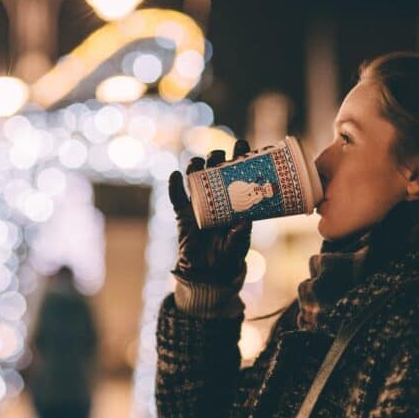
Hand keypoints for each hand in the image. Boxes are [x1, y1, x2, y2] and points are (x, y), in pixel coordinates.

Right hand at [168, 139, 251, 283]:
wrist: (209, 272)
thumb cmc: (229, 255)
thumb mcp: (239, 244)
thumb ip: (240, 233)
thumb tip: (244, 220)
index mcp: (234, 201)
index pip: (237, 174)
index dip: (239, 158)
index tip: (242, 145)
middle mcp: (216, 198)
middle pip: (214, 171)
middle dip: (216, 159)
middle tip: (219, 156)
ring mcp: (198, 205)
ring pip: (195, 179)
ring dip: (195, 167)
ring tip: (198, 163)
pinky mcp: (183, 215)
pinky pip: (176, 198)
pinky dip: (174, 186)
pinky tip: (175, 175)